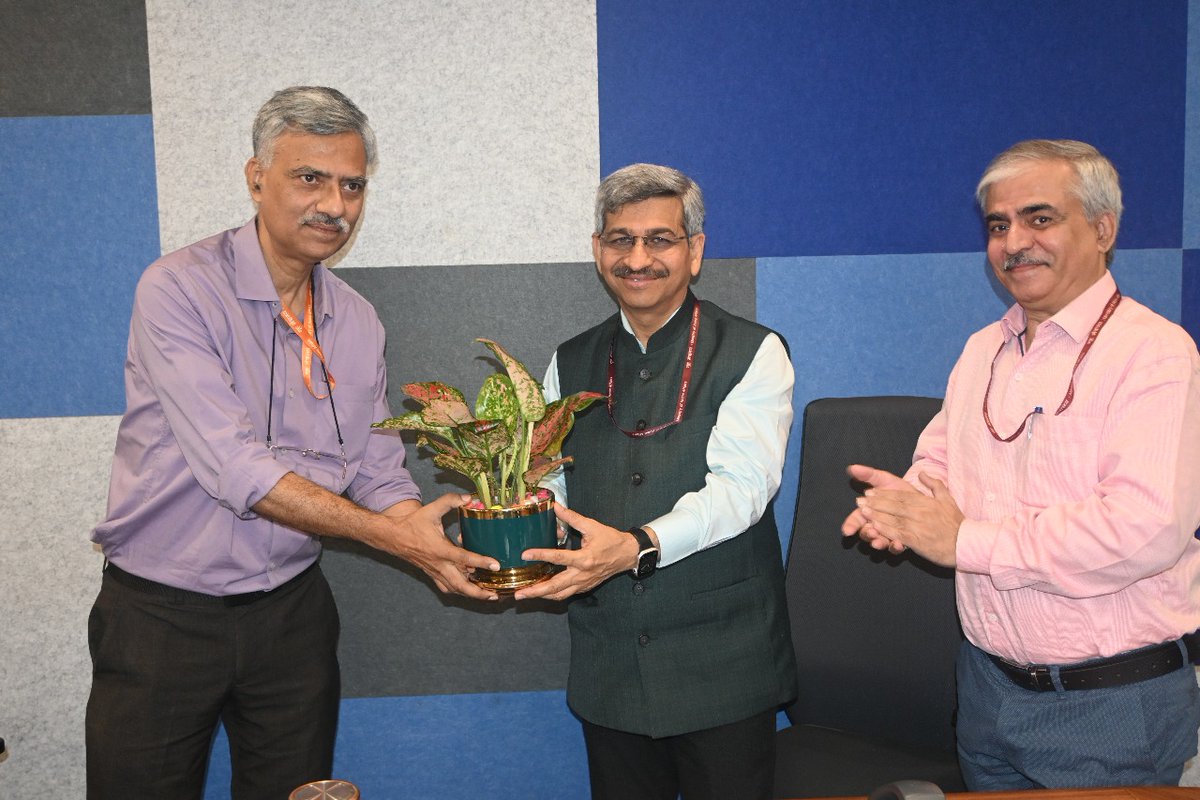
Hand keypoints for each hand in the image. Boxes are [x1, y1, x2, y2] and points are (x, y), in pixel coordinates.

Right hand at [385, 493, 500, 599]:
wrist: (392, 536)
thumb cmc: (412, 523)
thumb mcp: (431, 509)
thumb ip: (450, 501)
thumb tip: (468, 497)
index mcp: (440, 549)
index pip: (464, 558)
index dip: (481, 562)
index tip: (496, 566)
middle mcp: (438, 564)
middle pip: (460, 584)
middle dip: (478, 592)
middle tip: (495, 595)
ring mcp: (434, 571)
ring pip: (454, 589)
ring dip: (471, 594)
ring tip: (487, 595)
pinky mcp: (431, 574)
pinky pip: (446, 587)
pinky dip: (458, 591)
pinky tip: (468, 591)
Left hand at [512, 504, 636, 600]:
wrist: (627, 554)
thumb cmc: (611, 540)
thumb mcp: (592, 526)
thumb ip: (572, 517)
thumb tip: (555, 506)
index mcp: (584, 558)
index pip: (557, 558)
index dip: (540, 555)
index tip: (525, 555)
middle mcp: (582, 574)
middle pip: (555, 586)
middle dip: (536, 591)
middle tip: (519, 593)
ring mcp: (584, 583)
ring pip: (560, 594)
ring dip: (542, 595)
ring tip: (526, 595)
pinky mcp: (585, 587)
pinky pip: (566, 594)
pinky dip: (553, 594)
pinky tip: (543, 591)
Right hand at [841, 464, 914, 552]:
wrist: (922, 499)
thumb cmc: (900, 490)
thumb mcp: (885, 480)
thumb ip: (868, 475)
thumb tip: (852, 468)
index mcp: (869, 513)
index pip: (856, 520)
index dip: (850, 525)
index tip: (847, 530)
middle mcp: (876, 526)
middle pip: (866, 533)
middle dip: (866, 534)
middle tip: (869, 532)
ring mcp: (888, 535)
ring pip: (879, 542)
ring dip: (878, 542)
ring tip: (879, 541)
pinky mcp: (901, 542)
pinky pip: (896, 548)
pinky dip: (895, 547)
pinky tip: (898, 544)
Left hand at [855, 472, 962, 566]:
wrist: (967, 543)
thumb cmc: (956, 523)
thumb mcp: (947, 499)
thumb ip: (934, 485)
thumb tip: (922, 473)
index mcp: (926, 502)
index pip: (901, 496)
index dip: (884, 493)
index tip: (870, 491)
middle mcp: (920, 512)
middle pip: (894, 506)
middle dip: (875, 502)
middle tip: (860, 500)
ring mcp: (919, 526)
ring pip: (894, 519)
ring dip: (877, 515)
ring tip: (862, 512)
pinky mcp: (918, 541)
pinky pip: (899, 534)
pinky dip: (886, 530)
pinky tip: (875, 527)